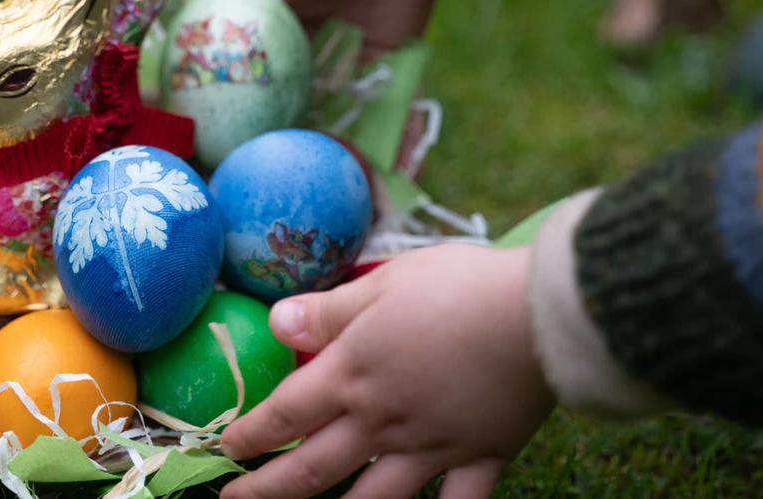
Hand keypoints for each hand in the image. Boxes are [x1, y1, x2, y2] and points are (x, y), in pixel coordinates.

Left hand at [219, 245, 554, 498]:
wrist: (537, 315)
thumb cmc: (456, 288)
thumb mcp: (381, 285)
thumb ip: (327, 312)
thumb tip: (275, 322)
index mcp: (353, 375)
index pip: (285, 414)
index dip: (250, 434)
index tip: (225, 447)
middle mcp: (382, 422)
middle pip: (312, 469)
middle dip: (266, 491)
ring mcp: (432, 448)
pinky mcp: (482, 457)